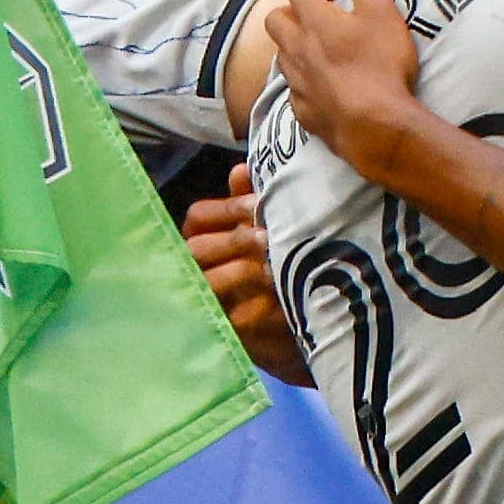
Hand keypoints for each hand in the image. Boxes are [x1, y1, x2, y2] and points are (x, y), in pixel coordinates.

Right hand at [184, 164, 309, 386]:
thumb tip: (241, 170)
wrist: (306, 328)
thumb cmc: (284, 271)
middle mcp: (199, 268)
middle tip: (266, 237)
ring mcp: (208, 302)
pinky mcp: (226, 332)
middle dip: (233, 239)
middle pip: (197, 248)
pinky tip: (276, 295)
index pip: (198, 216)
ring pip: (208, 281)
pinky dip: (253, 306)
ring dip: (241, 270)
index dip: (226, 208)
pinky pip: (229, 317)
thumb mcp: (273, 232)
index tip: (258, 204)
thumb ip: (256, 203)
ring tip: (274, 265)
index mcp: (206, 239)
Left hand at [265, 0, 431, 174]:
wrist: (374, 126)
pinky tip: (327, 86)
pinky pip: (295, 89)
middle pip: (277, 20)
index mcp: (314, 22)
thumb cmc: (382, 66)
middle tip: (324, 17)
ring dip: (298, 46)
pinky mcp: (302, 111)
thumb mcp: (385, 14)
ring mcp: (297, 82)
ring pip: (283, 55)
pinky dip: (306, 81)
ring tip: (325, 51)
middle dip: (295, 11)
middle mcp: (297, 50)